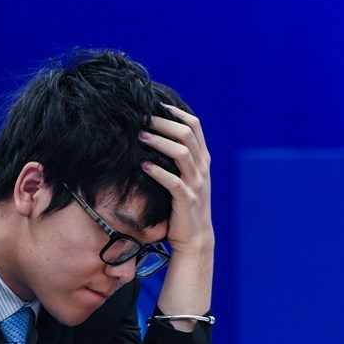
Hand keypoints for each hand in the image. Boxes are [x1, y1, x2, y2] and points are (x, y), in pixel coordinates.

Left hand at [139, 105, 212, 253]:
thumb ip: (179, 157)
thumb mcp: (187, 177)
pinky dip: (157, 172)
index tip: (156, 105)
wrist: (195, 237)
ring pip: (181, 153)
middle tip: (142, 118)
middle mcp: (202, 168)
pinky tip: (143, 166)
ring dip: (159, 142)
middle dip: (163, 123)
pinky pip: (172, 182)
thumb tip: (155, 134)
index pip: (194, 126)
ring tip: (140, 136)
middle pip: (186, 134)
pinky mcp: (186, 199)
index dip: (175, 112)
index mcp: (203, 159)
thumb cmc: (185, 205)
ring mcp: (196, 183)